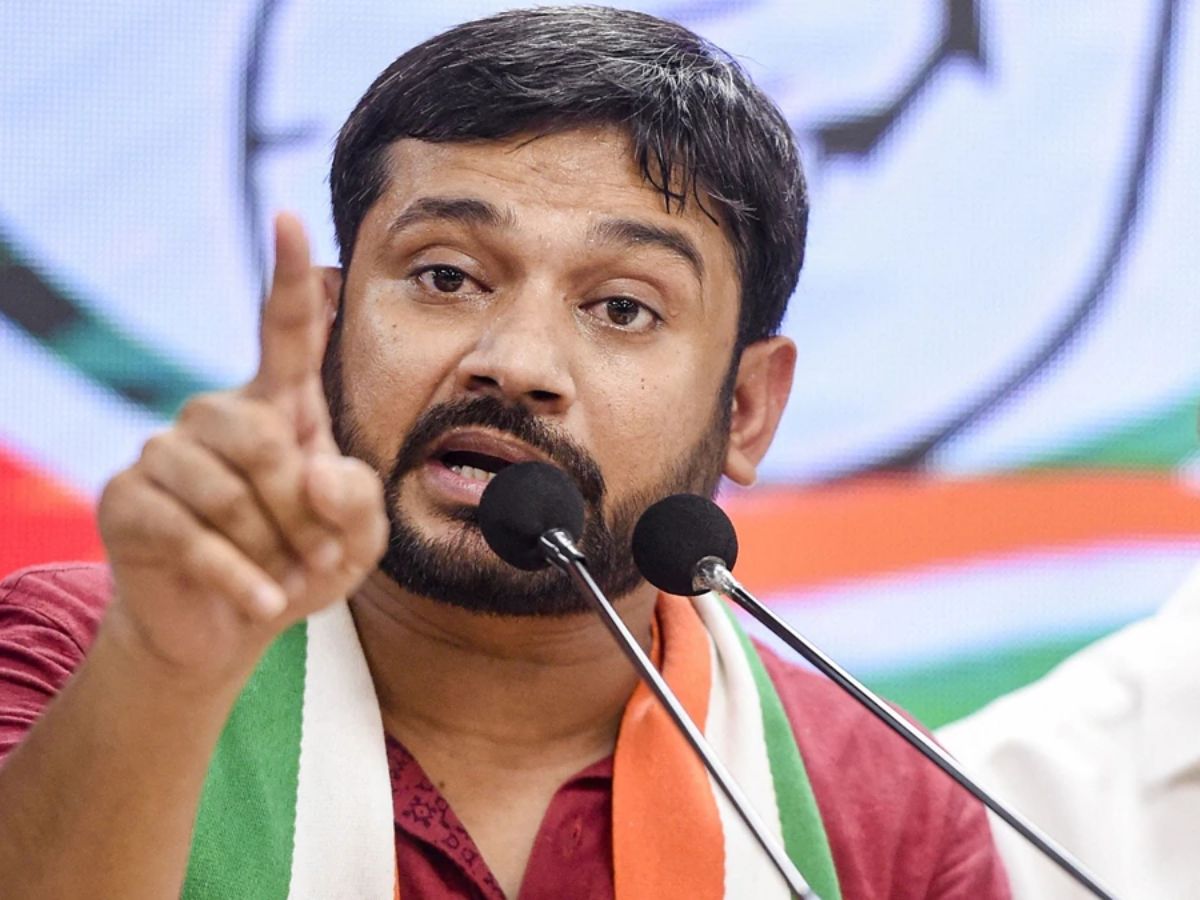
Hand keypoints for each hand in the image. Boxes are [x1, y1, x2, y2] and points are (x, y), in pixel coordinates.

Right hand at [97, 213, 387, 682]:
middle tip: (316, 557)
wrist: (230, 626)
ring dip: (270, 546)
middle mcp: (217, 415)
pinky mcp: (127, 499)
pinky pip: (187, 531)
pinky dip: (237, 576)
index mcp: (280, 408)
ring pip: (223, 487)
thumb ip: (359, 499)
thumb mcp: (356, 538)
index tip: (289, 215)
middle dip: (298, 508)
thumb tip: (313, 469)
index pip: (285, 331)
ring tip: (284, 578)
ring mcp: (164, 452)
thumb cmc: (298, 565)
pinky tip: (261, 603)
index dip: (289, 276)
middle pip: (260, 435)